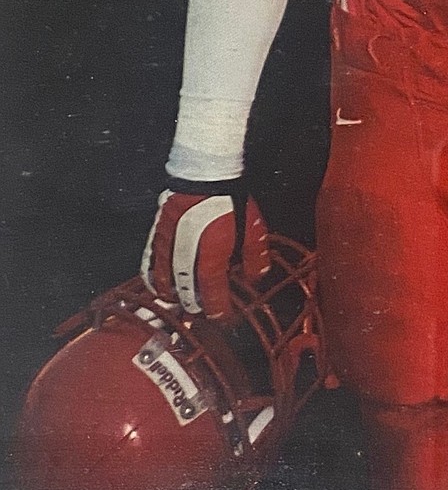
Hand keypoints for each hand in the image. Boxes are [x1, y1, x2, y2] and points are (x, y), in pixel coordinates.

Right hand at [141, 182, 270, 319]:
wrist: (207, 172)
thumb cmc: (231, 198)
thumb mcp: (253, 228)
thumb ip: (255, 256)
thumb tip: (256, 277)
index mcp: (212, 255)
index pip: (212, 292)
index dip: (217, 309)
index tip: (222, 317)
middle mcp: (187, 254)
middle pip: (185, 290)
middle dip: (192, 305)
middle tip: (200, 312)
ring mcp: (169, 243)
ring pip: (163, 278)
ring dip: (170, 293)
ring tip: (175, 300)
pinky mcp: (158, 232)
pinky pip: (149, 260)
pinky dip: (151, 275)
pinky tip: (154, 281)